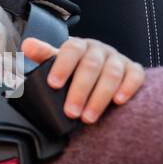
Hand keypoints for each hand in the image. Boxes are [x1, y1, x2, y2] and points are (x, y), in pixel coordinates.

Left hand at [20, 36, 145, 123]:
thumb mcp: (58, 63)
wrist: (101, 72)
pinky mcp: (133, 70)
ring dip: (100, 97)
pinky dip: (128, 88)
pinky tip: (119, 101)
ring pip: (112, 74)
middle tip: (71, 112)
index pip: (71, 49)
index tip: (53, 84)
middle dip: (80, 90)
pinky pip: (135, 76)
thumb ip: (44, 56)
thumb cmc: (76, 70)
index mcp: (79, 46)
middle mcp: (99, 50)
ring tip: (89, 118)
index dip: (63, 65)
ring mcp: (118, 59)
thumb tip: (27, 45)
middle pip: (91, 66)